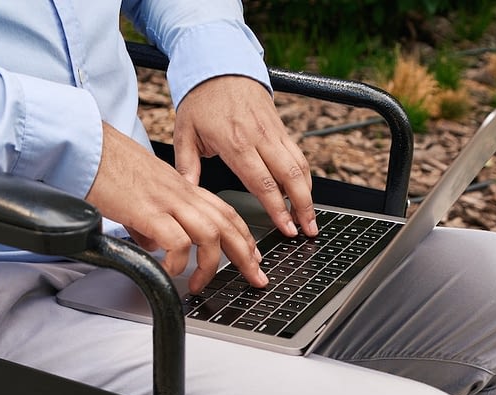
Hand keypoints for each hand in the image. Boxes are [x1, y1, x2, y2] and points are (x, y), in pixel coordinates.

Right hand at [85, 122, 265, 292]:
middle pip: (227, 223)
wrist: (88, 147)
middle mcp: (181, 192)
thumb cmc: (108, 167)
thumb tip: (155, 246)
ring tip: (199, 284)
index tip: (252, 256)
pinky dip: (178, 262)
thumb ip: (151, 222)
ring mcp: (167, 201)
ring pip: (210, 234)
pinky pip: (177, 242)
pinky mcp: (149, 211)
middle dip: (246, 254)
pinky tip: (169, 271)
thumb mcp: (139, 197)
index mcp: (182, 187)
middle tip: (255, 277)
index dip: (243, 235)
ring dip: (211, 264)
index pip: (223, 211)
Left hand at [174, 76, 315, 238]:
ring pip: (300, 166)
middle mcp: (259, 138)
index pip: (263, 182)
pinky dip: (305, 176)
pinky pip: (298, 154)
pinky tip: (304, 193)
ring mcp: (273, 132)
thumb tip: (187, 194)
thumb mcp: (185, 132)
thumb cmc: (200, 98)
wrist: (220, 63)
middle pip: (291, 176)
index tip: (285, 228)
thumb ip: (186, 166)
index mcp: (235, 143)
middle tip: (308, 230)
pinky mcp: (280, 127)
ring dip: (309, 194)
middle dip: (303, 206)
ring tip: (310, 218)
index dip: (277, 208)